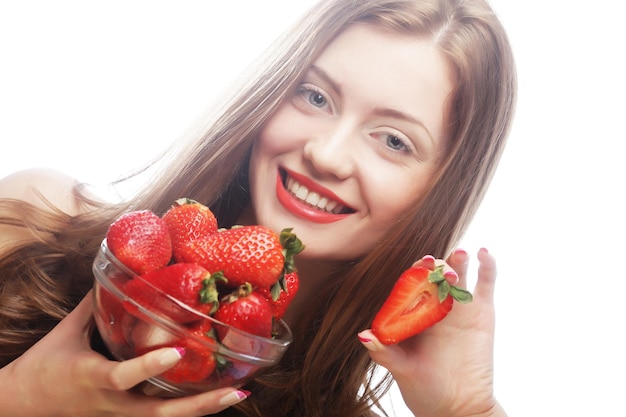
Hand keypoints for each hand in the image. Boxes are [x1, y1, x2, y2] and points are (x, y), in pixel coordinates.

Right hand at [0, 291, 248, 416]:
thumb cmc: (43, 366)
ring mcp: (119, 416)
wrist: (22, 406)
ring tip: (236, 394)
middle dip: (200, 405)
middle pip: (160, 414)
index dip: (151, 365)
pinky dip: (187, 408)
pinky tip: (213, 397)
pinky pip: (159, 416)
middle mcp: (111, 404)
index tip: (179, 351)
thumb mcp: (67, 331)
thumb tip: (117, 273)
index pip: (124, 376)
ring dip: (202, 409)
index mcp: (93, 379)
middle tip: (235, 391)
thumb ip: (95, 304)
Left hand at [358, 248, 505, 416]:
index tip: (415, 267)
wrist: (458, 407)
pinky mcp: (483, 312)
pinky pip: (486, 283)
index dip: (412, 273)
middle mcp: (435, 304)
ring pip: (459, 273)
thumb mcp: (401, 369)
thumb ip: (383, 352)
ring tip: (458, 255)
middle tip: (432, 263)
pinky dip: (487, 267)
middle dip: (433, 266)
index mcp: (412, 313)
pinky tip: (485, 253)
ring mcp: (459, 306)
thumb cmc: (423, 388)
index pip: (410, 284)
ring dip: (457, 261)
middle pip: (434, 275)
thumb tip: (363, 335)